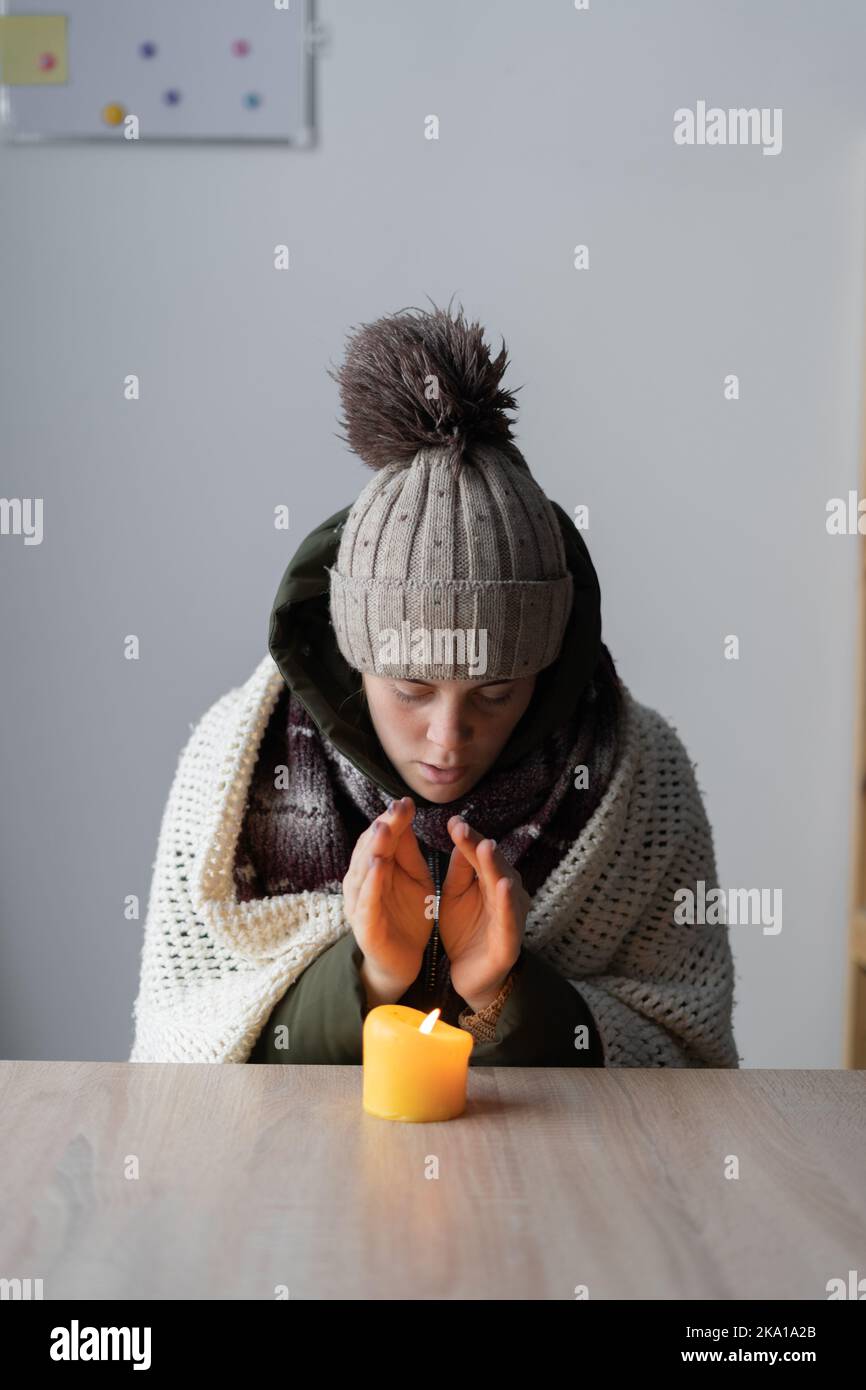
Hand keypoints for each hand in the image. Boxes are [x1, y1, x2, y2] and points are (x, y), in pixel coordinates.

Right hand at [342, 797, 433, 1006]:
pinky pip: (367, 899)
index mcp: (376, 868)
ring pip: (364, 870)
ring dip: (373, 848)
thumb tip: (404, 815)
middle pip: (371, 848)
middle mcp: (362, 881)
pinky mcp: (365, 924)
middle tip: (395, 808)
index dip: (392, 819)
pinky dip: (371, 882)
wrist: (403, 962)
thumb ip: (409, 852)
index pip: (381, 837)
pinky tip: (379, 865)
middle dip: (383, 827)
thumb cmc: (408, 917)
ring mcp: (360, 902)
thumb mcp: (415, 878)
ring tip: (383, 828)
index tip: (406, 801)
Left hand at [439, 816, 528, 1011]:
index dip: (469, 839)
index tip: (453, 822)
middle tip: (464, 828)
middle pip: (493, 866)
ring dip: (496, 867)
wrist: (471, 976)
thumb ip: (459, 869)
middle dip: (480, 846)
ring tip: (487, 847)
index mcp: (491, 882)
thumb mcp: (455, 895)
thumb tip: (459, 831)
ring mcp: (511, 917)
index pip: (480, 856)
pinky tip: (502, 885)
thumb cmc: (465, 931)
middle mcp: (507, 895)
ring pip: (505, 888)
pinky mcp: (510, 941)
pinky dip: (506, 902)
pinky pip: (509, 919)